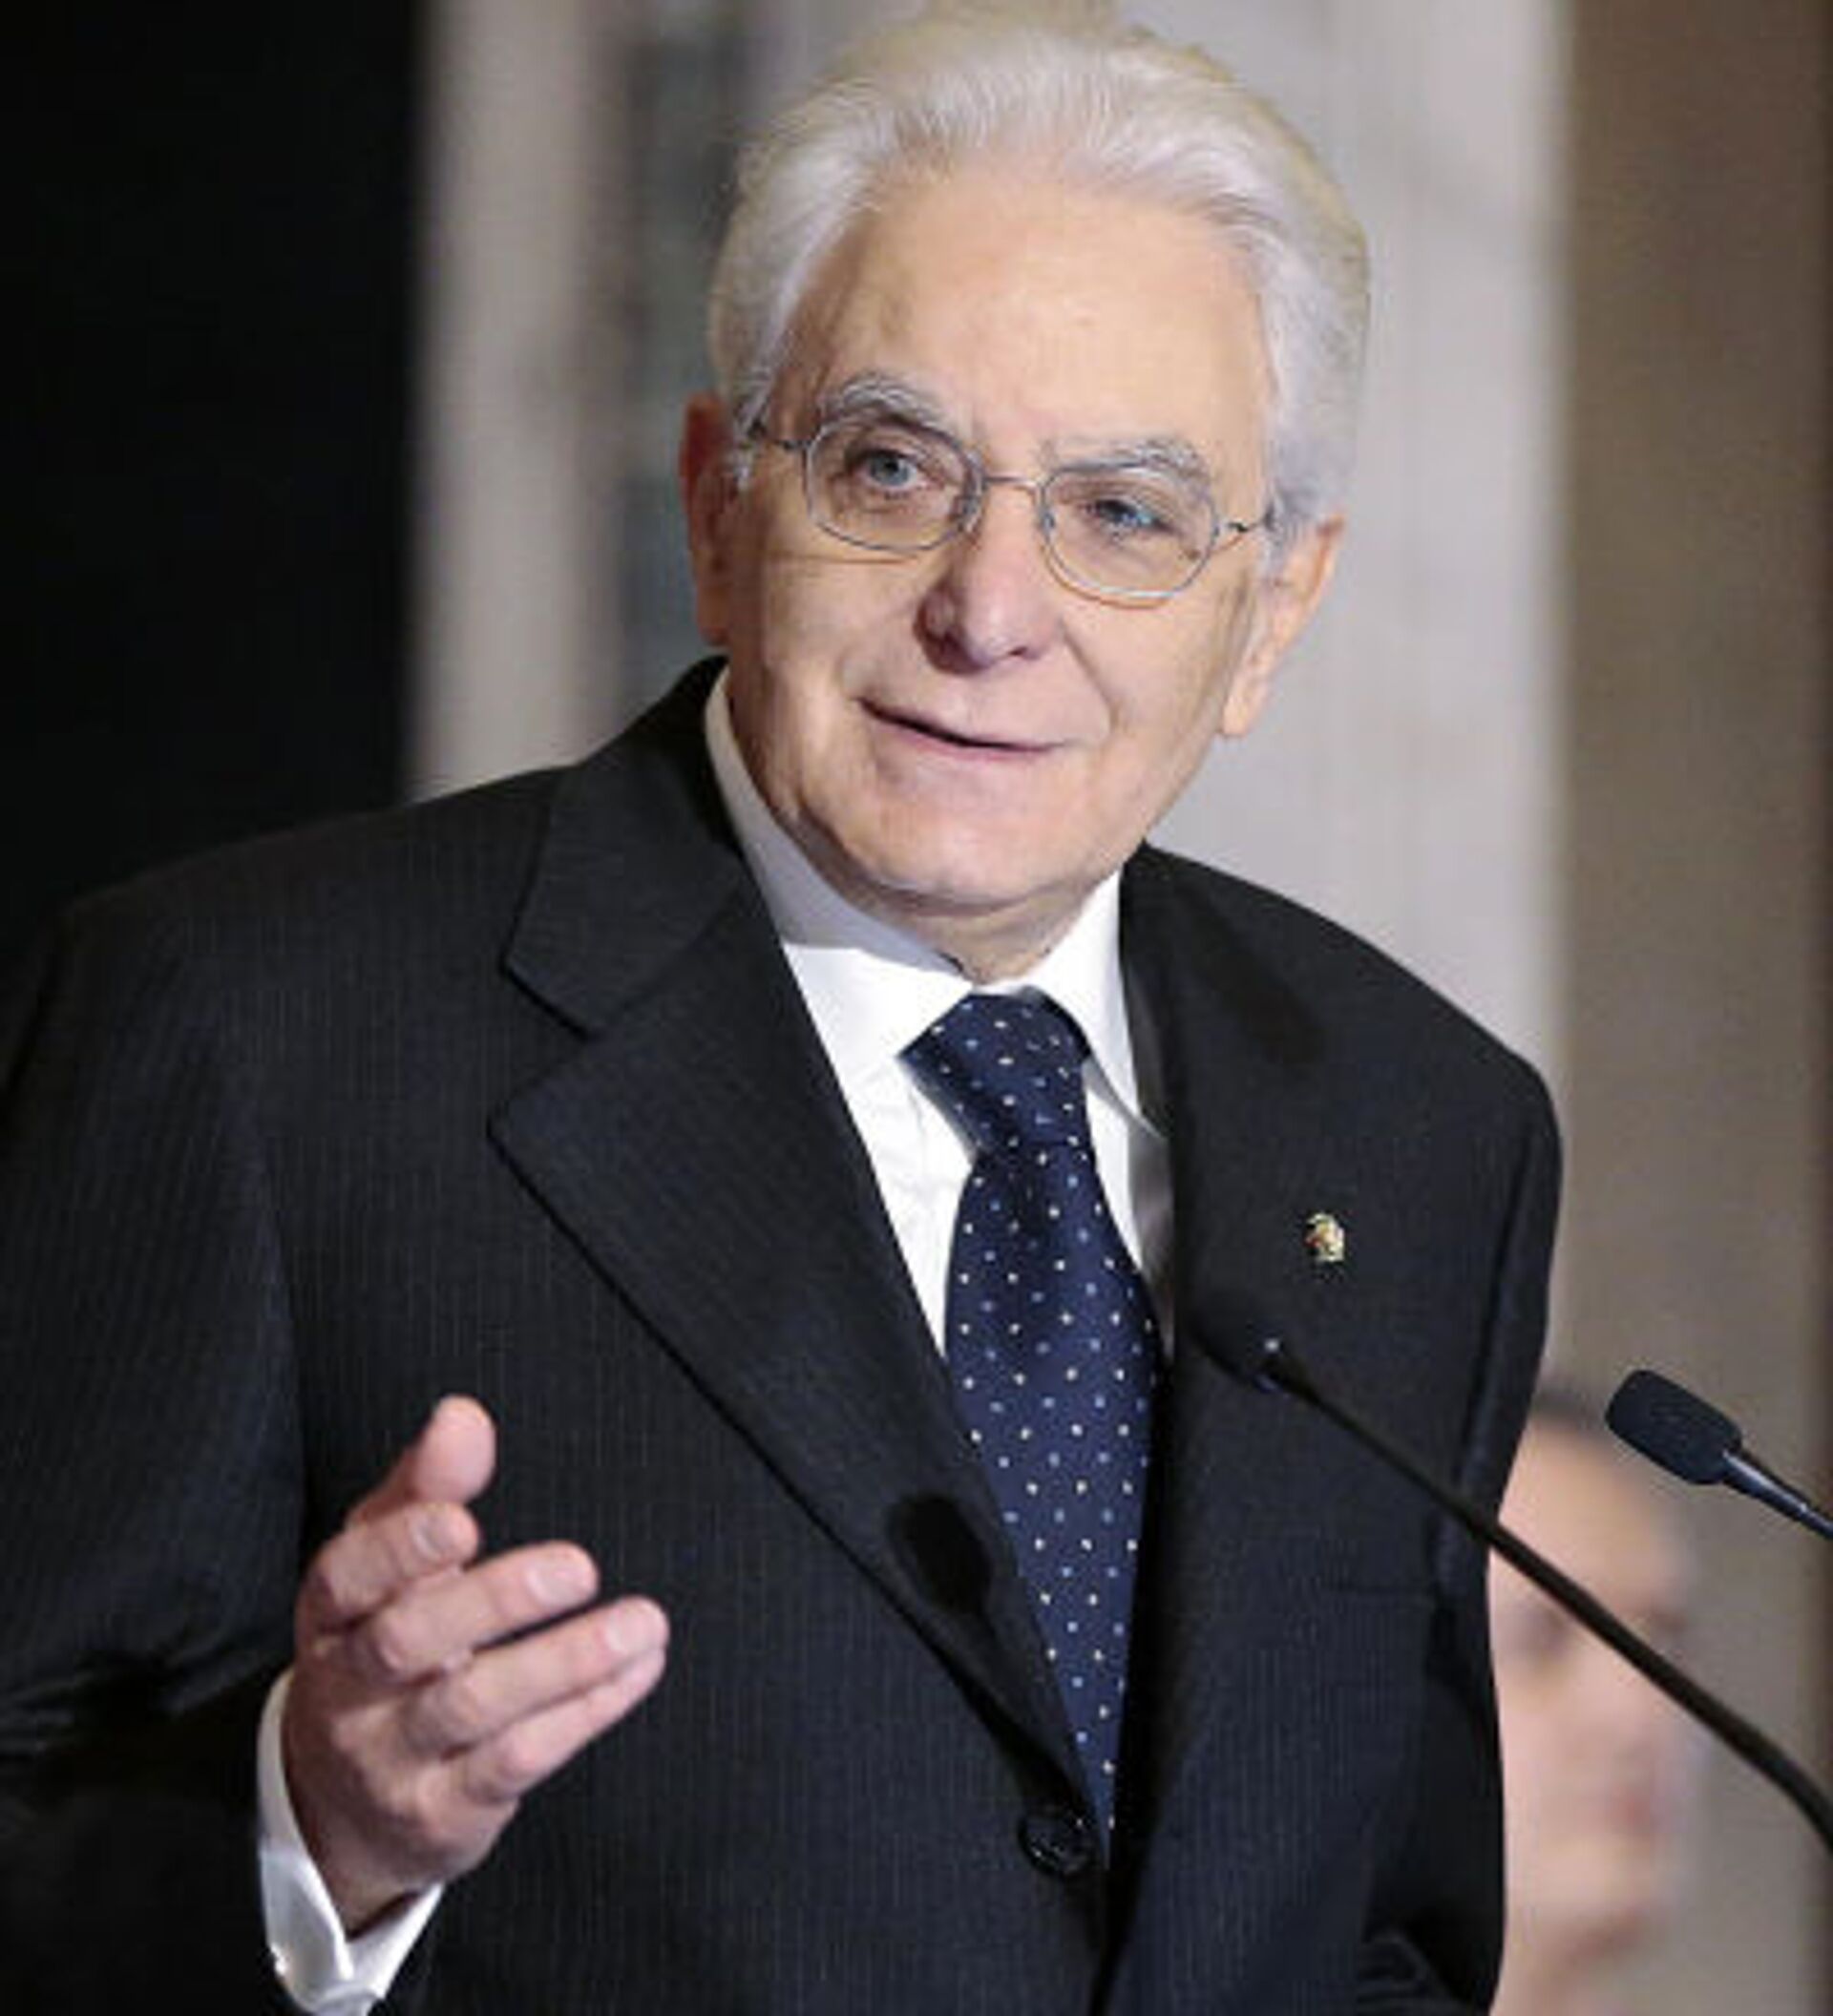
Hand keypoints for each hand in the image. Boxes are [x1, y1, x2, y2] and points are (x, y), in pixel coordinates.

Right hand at [282, 1396, 668, 1930]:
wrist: (346, 1804)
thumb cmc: (382, 1642)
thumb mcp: (388, 1563)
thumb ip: (425, 1486)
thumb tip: (462, 1415)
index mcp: (330, 1616)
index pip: (345, 1578)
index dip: (399, 1551)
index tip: (463, 1521)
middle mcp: (349, 1689)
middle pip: (409, 1644)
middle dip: (494, 1602)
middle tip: (578, 1566)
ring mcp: (392, 1758)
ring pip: (473, 1708)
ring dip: (566, 1662)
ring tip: (642, 1621)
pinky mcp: (443, 1811)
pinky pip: (518, 1760)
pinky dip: (586, 1710)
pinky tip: (638, 1666)